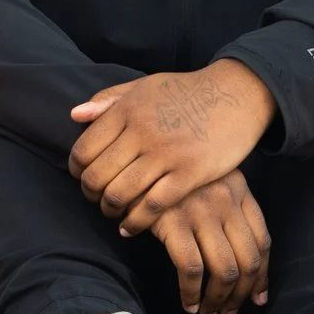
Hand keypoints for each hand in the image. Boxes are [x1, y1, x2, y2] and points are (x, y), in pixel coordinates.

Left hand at [69, 59, 274, 220]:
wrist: (237, 95)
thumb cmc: (187, 92)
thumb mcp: (145, 86)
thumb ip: (109, 99)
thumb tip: (75, 115)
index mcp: (126, 111)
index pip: (84, 149)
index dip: (76, 169)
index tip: (81, 176)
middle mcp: (142, 133)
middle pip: (97, 176)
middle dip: (90, 193)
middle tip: (95, 199)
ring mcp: (166, 154)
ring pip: (120, 193)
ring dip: (110, 209)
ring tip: (112, 212)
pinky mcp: (190, 173)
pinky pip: (152, 206)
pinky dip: (135, 222)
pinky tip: (130, 227)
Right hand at [124, 170, 270, 313]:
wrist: (131, 157)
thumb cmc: (166, 172)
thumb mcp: (205, 179)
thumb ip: (224, 207)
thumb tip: (239, 259)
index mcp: (239, 190)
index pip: (262, 241)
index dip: (262, 276)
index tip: (257, 297)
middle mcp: (226, 201)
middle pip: (248, 260)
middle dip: (242, 294)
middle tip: (230, 311)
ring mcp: (201, 212)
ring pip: (225, 270)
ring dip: (219, 299)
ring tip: (209, 312)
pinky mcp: (173, 222)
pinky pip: (191, 269)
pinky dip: (192, 292)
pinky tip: (188, 303)